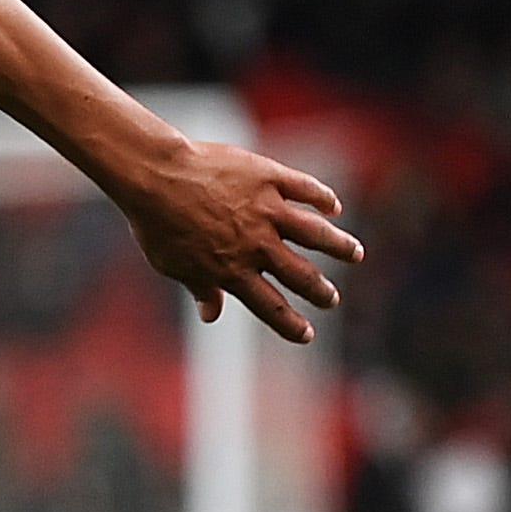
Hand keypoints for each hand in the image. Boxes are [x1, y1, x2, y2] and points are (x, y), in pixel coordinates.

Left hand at [117, 139, 364, 343]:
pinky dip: (323, 198)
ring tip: (356, 254)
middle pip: (300, 274)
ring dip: (339, 245)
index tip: (307, 335)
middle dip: (321, 291)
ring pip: (316, 233)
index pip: (271, 307)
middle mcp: (257, 245)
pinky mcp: (269, 178)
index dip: (291, 325)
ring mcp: (266, 210)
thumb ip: (199, 288)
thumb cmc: (155, 224)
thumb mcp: (172, 265)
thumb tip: (211, 315)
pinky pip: (304, 189)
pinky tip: (334, 206)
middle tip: (332, 299)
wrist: (155, 176)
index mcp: (232, 271)